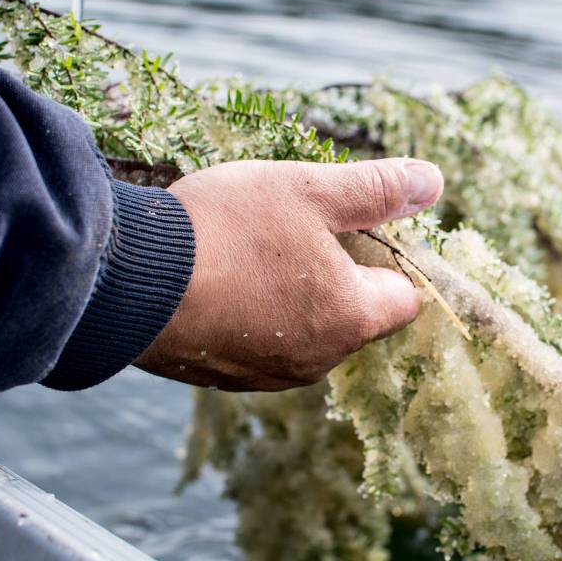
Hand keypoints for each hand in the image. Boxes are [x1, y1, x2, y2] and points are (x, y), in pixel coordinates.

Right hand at [133, 158, 443, 390]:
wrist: (128, 281)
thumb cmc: (227, 229)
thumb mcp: (309, 191)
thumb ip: (375, 190)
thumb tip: (433, 183)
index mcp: (350, 319)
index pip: (404, 299)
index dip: (393, 260)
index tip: (360, 228)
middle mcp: (316, 360)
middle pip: (353, 315)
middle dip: (338, 274)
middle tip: (297, 228)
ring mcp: (265, 375)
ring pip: (304, 330)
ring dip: (291, 294)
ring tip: (251, 250)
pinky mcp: (219, 378)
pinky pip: (257, 344)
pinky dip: (251, 314)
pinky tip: (219, 279)